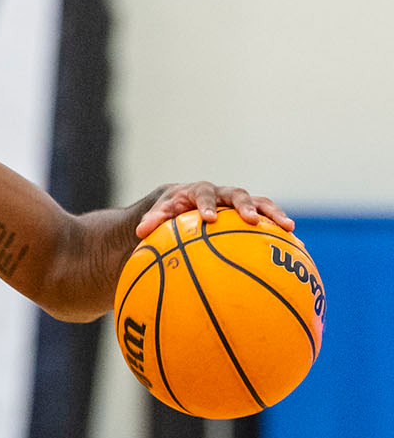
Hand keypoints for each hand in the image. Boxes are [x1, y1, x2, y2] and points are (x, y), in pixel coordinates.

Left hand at [135, 181, 291, 238]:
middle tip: (251, 220)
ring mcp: (238, 202)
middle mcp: (221, 193)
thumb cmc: (166, 212)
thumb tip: (140, 231)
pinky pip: (268, 219)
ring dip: (273, 214)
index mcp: (197, 192)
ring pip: (260, 203)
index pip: (203, 195)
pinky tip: (297, 245)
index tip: (209, 219)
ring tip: (288, 227)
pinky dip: (280, 229)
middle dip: (244, 206)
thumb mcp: (157, 216)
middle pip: (236, 195)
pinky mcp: (250, 212)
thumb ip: (152, 221)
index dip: (206, 205)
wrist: (180, 203)